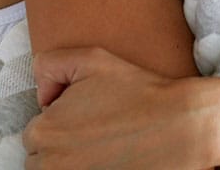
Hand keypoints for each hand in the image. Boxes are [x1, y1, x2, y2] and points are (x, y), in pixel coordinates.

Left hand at [24, 47, 214, 169]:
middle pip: (42, 159)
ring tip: (105, 150)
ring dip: (74, 163)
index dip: (62, 122)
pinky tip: (110, 161)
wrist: (182, 126)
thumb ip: (51, 64)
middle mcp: (50, 164)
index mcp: (43, 131)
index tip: (89, 118)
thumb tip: (41, 95)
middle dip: (63, 147)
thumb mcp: (92, 59)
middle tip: (99, 133)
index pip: (36, 133)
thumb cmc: (139, 92)